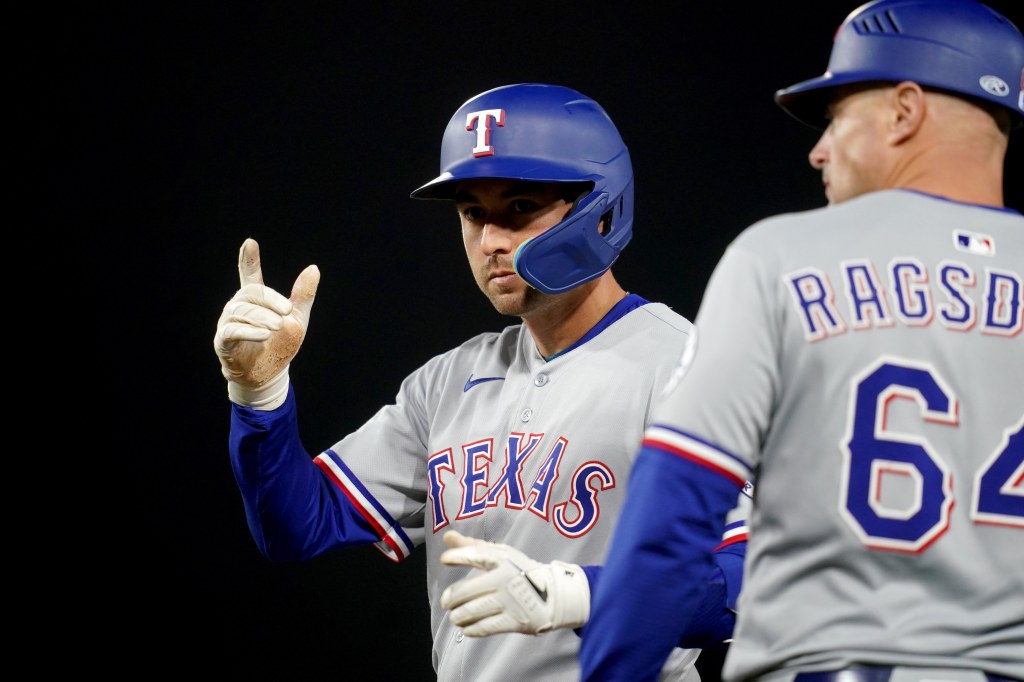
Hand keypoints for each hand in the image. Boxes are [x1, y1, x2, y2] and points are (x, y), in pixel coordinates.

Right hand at [213, 238, 319, 409]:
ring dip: (262, 317)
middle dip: (270, 300)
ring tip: (277, 326)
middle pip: (251, 293)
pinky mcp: (224, 341)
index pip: (249, 275)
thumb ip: (303, 295)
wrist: (271, 374)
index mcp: (256, 300)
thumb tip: (313, 268)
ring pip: (242, 311)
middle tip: (287, 312)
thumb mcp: (298, 318)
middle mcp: (239, 307)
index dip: (248, 259)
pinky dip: (249, 331)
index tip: (249, 243)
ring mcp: (229, 322)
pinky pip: (232, 331)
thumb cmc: (282, 344)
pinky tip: (264, 334)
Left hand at [439, 530, 589, 635]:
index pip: (476, 555)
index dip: (458, 556)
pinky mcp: (516, 620)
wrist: (553, 596)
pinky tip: (466, 628)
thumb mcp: (500, 554)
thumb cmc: (519, 572)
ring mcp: (511, 600)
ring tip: (455, 616)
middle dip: (451, 598)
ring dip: (458, 616)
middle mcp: (506, 578)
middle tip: (446, 602)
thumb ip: (472, 546)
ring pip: (473, 610)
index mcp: (504, 559)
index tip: (445, 560)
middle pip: (468, 590)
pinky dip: (471, 629)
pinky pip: (486, 627)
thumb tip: (447, 537)